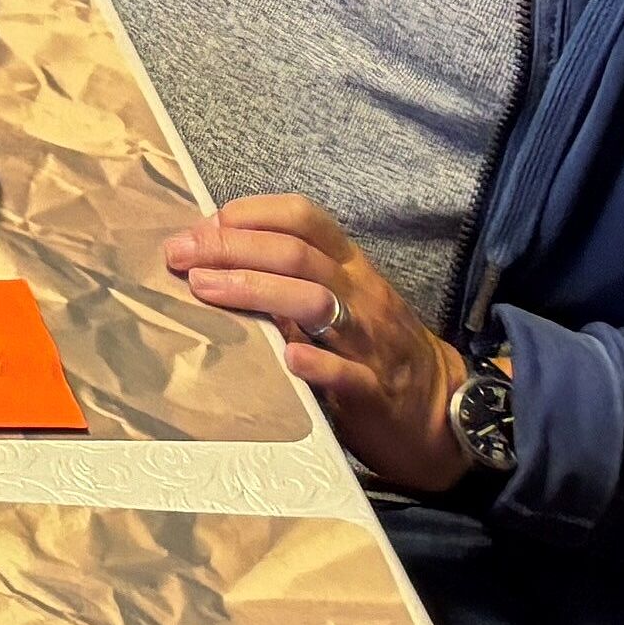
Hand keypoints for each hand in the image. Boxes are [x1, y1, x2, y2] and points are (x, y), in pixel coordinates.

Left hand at [163, 195, 469, 492]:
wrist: (443, 411)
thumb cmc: (375, 348)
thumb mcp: (340, 301)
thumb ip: (291, 279)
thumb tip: (215, 255)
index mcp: (350, 267)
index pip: (304, 218)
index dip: (250, 213)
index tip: (201, 226)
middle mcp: (361, 295)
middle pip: (296, 255)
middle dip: (232, 248)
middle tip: (180, 255)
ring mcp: (371, 342)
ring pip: (317, 301)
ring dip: (256, 289)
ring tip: (205, 288)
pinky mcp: (377, 393)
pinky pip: (349, 374)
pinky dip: (317, 364)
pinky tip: (287, 358)